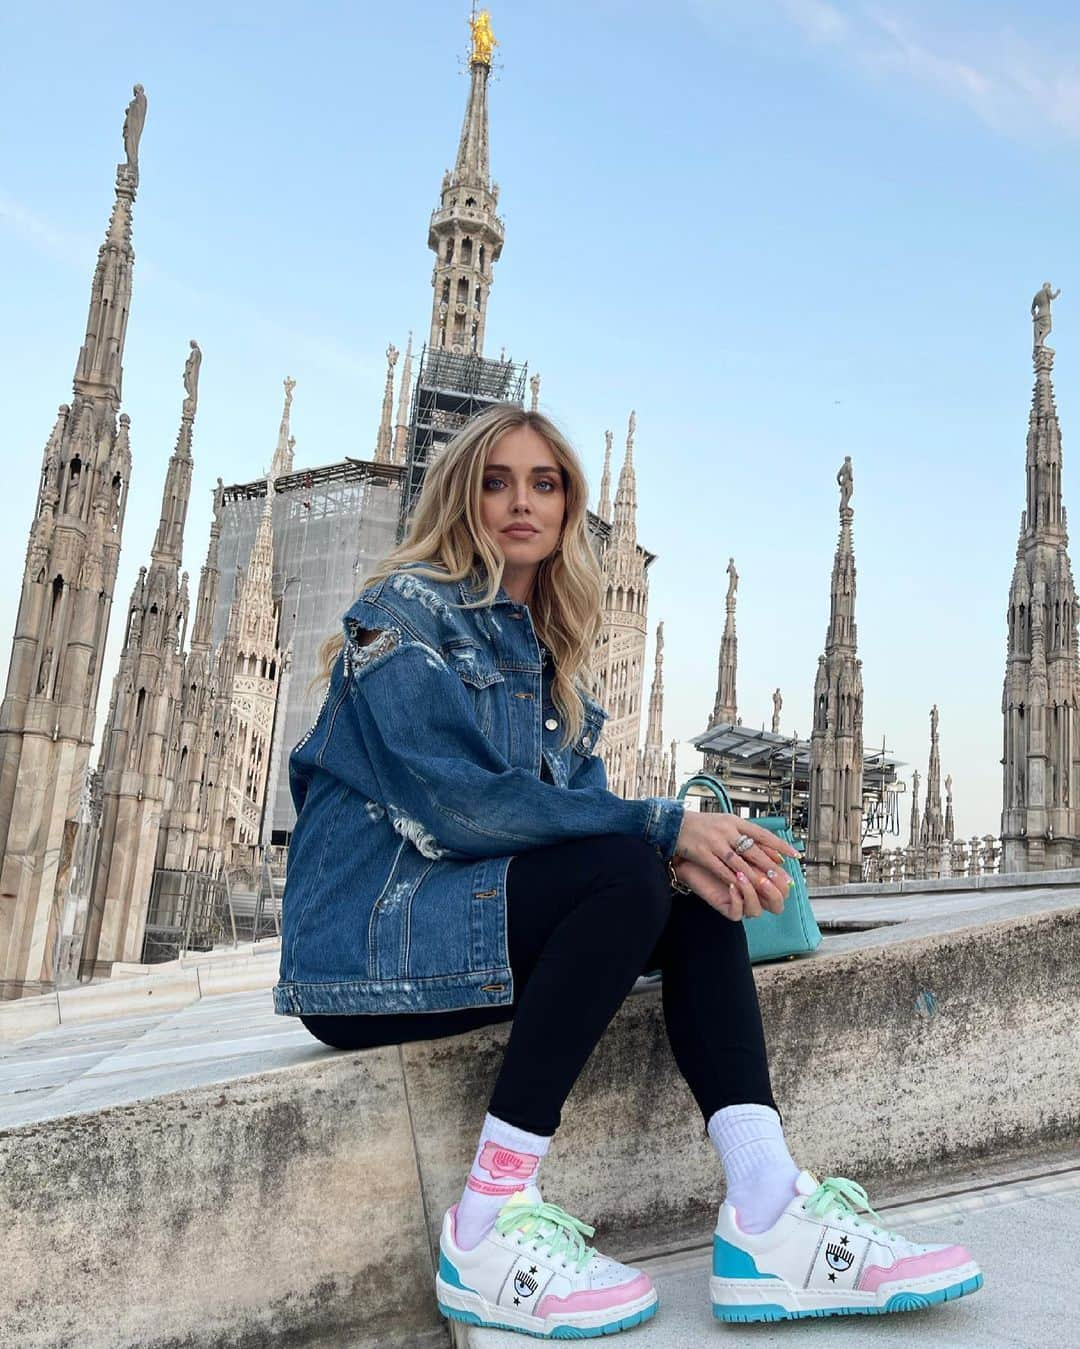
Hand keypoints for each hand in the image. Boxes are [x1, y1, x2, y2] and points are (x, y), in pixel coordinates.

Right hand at [672, 812, 798, 920]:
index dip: (779, 845)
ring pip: (738, 862)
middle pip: (753, 850)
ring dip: (753, 876)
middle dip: (769, 866)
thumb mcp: (726, 823)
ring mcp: (714, 841)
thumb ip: (748, 836)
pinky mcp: (702, 853)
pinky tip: (741, 886)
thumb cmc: (701, 826)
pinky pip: (720, 869)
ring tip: (766, 886)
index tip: (794, 855)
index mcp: (734, 821)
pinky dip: (732, 878)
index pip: (762, 834)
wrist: (672, 824)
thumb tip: (774, 853)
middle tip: (783, 878)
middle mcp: (726, 829)